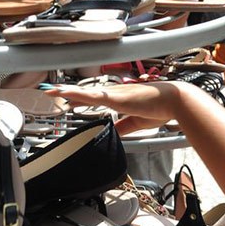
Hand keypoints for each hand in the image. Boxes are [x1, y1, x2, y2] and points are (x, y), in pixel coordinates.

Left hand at [46, 81, 183, 133]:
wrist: (174, 100)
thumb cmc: (160, 108)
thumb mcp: (138, 121)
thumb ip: (124, 127)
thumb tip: (113, 134)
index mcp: (119, 98)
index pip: (93, 96)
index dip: (78, 97)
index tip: (65, 98)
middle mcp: (115, 93)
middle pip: (85, 92)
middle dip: (67, 92)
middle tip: (50, 91)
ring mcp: (116, 94)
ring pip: (87, 92)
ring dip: (69, 92)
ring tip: (52, 91)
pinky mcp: (119, 98)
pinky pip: (95, 96)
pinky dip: (81, 94)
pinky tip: (70, 94)